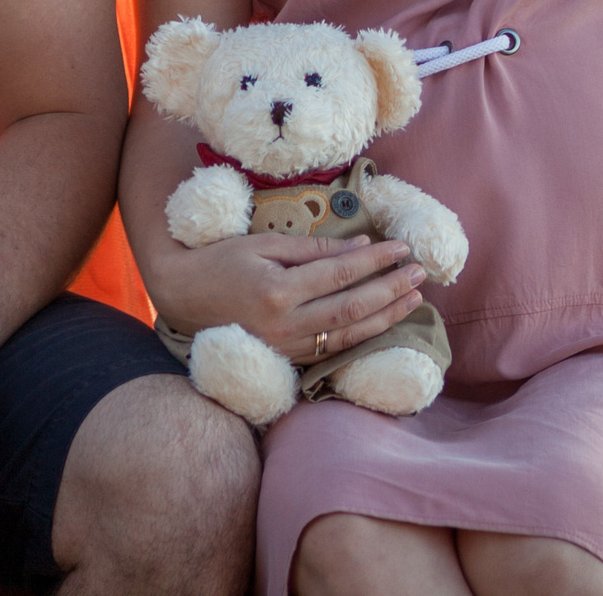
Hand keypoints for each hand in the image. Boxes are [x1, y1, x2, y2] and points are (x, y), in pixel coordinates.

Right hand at [143, 232, 424, 366]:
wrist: (182, 299)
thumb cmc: (221, 263)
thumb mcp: (263, 245)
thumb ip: (312, 249)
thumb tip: (360, 248)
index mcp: (278, 291)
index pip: (340, 273)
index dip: (375, 261)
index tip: (401, 247)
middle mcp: (285, 324)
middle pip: (352, 307)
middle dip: (391, 289)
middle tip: (419, 273)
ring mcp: (286, 346)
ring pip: (348, 334)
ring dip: (386, 317)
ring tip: (414, 299)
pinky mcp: (287, 358)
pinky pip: (332, 349)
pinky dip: (362, 336)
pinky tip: (384, 323)